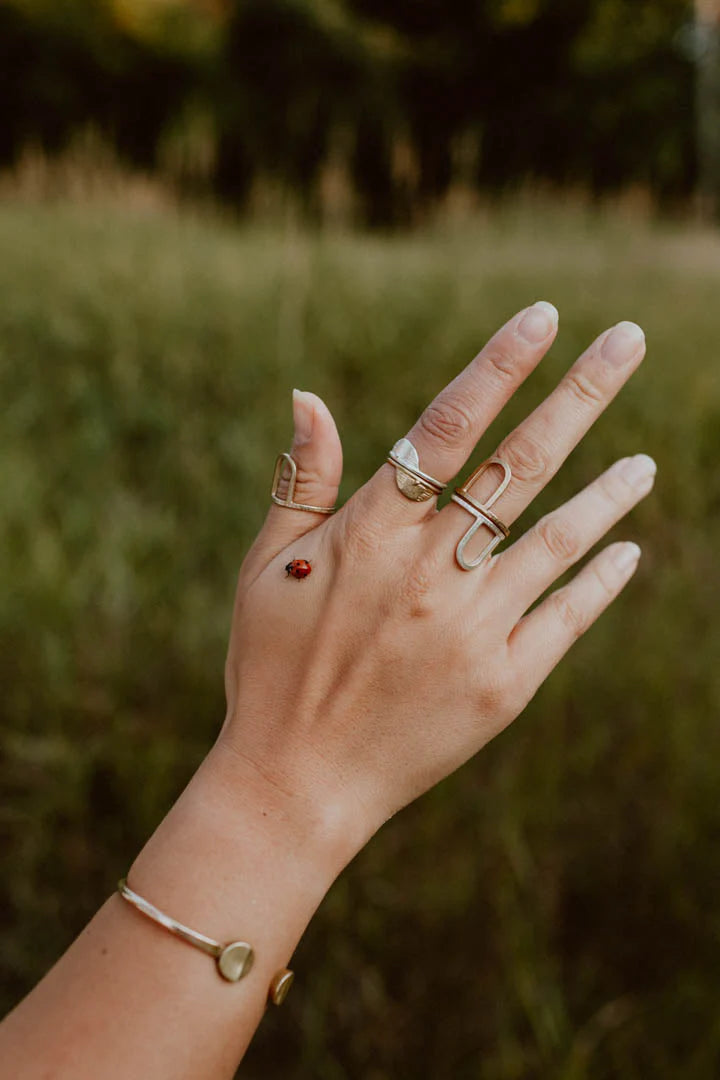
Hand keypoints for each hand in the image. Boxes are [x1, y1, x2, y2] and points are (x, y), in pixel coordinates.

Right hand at [219, 303, 650, 860]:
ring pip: (559, 537)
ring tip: (646, 462)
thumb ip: (301, 482)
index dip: (498, 366)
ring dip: (608, 491)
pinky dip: (599, 579)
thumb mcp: (266, 568)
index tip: (544, 318)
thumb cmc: (271, 668)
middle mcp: (431, 572)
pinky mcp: (504, 684)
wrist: (297, 783)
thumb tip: (308, 396)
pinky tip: (627, 550)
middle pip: (520, 464)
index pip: (447, 427)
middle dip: (580, 394)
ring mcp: (474, 629)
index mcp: (371, 534)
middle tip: (629, 340)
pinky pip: (566, 616)